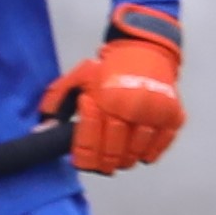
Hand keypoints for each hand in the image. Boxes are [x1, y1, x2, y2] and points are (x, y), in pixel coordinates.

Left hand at [35, 4, 185, 176]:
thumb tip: (42, 130)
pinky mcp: (173, 116)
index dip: (84, 159)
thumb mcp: (77, 78)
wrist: (145, 50)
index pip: (90, 144)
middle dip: (104, 163)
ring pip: (135, 155)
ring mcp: (155, 114)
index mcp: (106, 100)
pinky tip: (139, 150)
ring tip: (118, 156)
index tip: (82, 161)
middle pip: (113, 154)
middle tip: (101, 164)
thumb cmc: (109, 68)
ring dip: (124, 159)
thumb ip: (56, 101)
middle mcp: (132, 108)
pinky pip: (158, 148)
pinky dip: (148, 154)